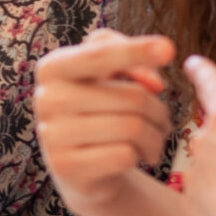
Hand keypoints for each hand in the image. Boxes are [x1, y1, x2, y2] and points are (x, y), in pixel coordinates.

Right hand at [32, 30, 175, 211]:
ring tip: (154, 138)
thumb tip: (155, 84)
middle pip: (132, 97)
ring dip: (155, 135)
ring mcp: (52, 135)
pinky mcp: (66, 167)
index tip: (169, 49)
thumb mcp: (108, 73)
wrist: (82, 165)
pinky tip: (137, 157)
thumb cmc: (100, 108)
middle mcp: (46, 98)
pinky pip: (125, 155)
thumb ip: (130, 59)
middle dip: (158, 109)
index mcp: (53, 68)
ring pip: (132, 128)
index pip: (99, 55)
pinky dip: (141, 156)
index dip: (135, 51)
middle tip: (162, 120)